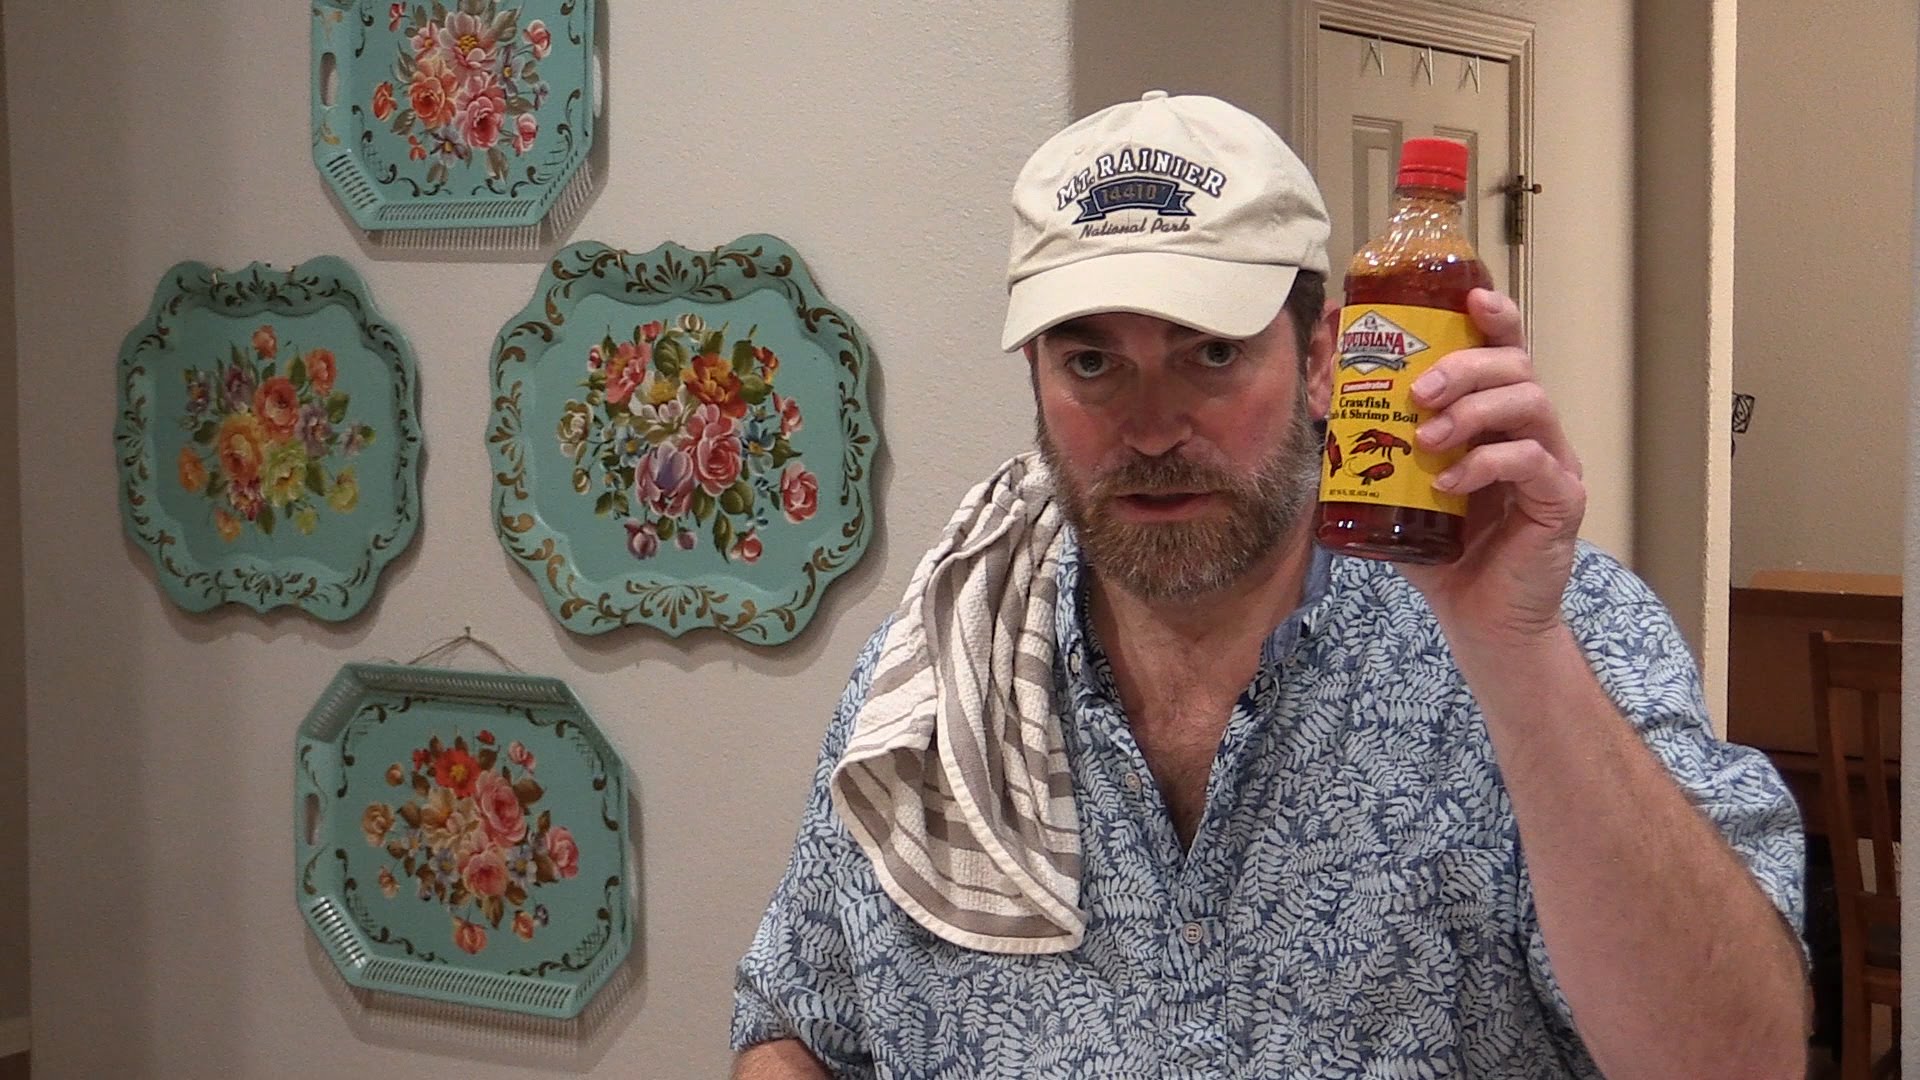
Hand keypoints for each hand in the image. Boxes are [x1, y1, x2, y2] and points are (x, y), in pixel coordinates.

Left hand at [1395, 288, 1585, 645]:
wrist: (1480, 621)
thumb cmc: (1443, 551)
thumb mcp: (1398, 490)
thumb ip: (1373, 448)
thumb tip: (1322, 404)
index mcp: (1499, 418)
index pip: (1506, 351)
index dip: (1494, 316)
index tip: (1468, 297)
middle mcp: (1534, 432)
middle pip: (1517, 367)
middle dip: (1463, 367)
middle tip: (1417, 391)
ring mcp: (1553, 464)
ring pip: (1531, 404)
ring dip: (1472, 412)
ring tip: (1427, 439)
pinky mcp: (1561, 501)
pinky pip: (1532, 463)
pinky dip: (1484, 464)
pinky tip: (1446, 483)